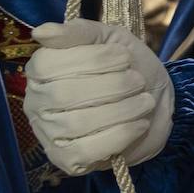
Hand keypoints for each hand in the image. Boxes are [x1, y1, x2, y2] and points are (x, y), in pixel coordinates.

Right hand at [23, 19, 173, 175]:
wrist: (156, 98)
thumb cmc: (127, 66)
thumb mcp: (109, 39)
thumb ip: (79, 32)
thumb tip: (41, 32)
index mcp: (40, 71)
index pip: (48, 65)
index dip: (93, 59)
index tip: (124, 57)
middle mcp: (37, 103)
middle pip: (64, 95)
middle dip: (112, 85)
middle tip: (138, 80)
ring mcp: (50, 134)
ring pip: (77, 123)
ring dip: (121, 109)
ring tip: (144, 101)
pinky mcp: (69, 160)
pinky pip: (86, 151)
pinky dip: (119, 135)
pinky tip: (139, 124)